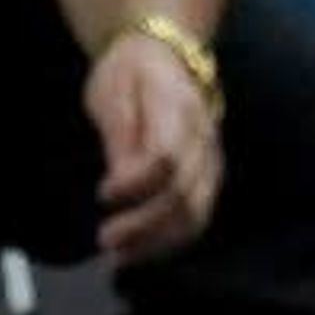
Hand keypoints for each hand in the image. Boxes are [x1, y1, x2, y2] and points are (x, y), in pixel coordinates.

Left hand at [86, 32, 223, 265]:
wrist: (167, 56)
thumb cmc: (130, 74)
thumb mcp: (112, 92)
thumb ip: (119, 136)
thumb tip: (119, 183)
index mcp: (177, 108)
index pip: (166, 158)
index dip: (135, 185)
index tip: (103, 193)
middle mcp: (203, 137)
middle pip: (182, 192)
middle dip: (142, 225)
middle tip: (104, 240)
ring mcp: (211, 160)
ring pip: (195, 213)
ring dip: (156, 242)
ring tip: (118, 258)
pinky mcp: (209, 178)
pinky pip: (198, 218)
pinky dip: (170, 242)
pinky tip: (140, 253)